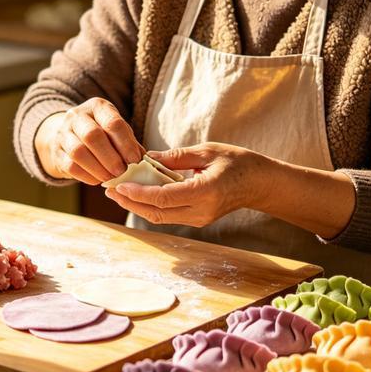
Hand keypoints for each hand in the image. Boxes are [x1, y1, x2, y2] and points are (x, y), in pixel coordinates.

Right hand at [35, 98, 143, 184]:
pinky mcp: (56, 152)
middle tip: (122, 172)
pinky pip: (70, 166)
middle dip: (110, 158)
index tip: (135, 160)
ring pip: (79, 152)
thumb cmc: (103, 134)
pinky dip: (87, 176)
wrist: (69, 135)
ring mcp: (63, 133)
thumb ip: (130, 144)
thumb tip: (145, 162)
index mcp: (97, 106)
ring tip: (111, 178)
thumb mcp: (117, 131)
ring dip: (98, 169)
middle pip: (92, 136)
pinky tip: (99, 180)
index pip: (112, 123)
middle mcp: (77, 116)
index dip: (125, 143)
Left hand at [105, 142, 269, 227]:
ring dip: (137, 207)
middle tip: (109, 190)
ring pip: (161, 218)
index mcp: (205, 192)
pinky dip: (151, 207)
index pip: (163, 198)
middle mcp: (201, 211)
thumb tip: (146, 158)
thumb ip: (176, 157)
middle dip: (131, 203)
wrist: (261, 183)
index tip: (119, 185)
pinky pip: (169, 216)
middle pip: (158, 213)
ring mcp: (200, 219)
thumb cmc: (238, 162)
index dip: (138, 193)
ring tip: (118, 193)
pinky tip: (137, 196)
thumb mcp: (207, 151)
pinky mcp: (198, 220)